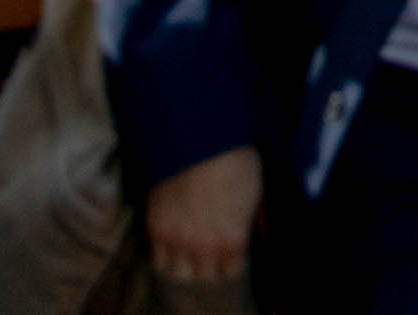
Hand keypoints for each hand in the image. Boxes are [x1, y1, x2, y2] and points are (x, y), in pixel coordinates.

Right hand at [147, 145, 260, 282]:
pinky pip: (158, 260)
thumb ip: (256, 220)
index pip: (230, 274)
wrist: (198, 140)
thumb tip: (261, 234)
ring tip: (192, 257)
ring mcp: (176, 240)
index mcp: (232, 241)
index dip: (231, 266)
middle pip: (204, 278)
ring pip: (179, 275)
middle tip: (212, 258)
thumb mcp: (255, 193)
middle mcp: (203, 247)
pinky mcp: (156, 229)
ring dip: (187, 268)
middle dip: (210, 270)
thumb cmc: (234, 162)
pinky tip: (175, 249)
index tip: (231, 258)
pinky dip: (167, 259)